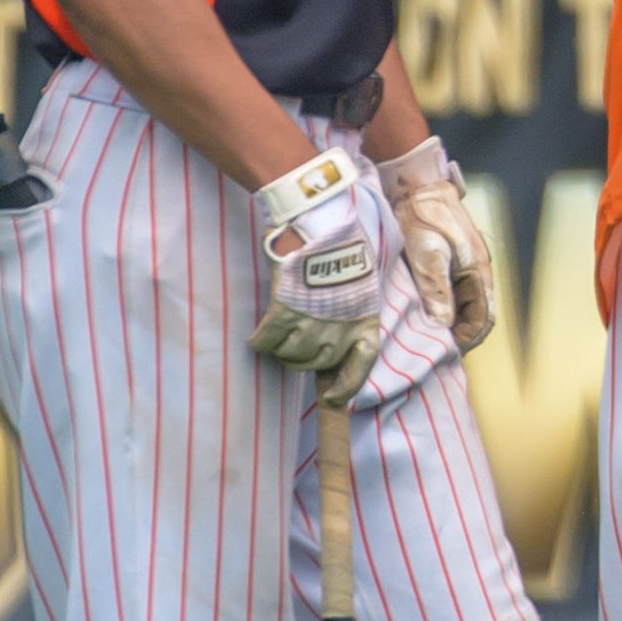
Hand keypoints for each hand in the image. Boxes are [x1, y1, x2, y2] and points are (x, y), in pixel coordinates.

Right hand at [249, 148, 382, 404]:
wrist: (323, 221)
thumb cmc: (342, 246)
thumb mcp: (360, 281)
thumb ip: (352, 309)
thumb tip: (340, 329)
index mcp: (365, 319)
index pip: (362, 365)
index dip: (347, 386)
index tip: (336, 399)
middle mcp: (342, 326)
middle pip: (316, 363)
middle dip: (302, 360)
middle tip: (293, 346)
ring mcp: (313, 320)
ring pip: (290, 354)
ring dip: (281, 350)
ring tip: (277, 336)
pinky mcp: (286, 310)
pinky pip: (267, 340)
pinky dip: (259, 342)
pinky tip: (256, 338)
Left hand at [375, 136, 495, 350]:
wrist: (414, 184)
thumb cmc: (422, 216)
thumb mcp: (428, 254)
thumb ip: (437, 290)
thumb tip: (444, 325)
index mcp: (478, 270)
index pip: (484, 317)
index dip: (469, 338)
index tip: (447, 350)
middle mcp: (475, 270)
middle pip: (475, 313)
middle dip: (458, 333)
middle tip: (433, 348)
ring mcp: (463, 265)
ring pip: (462, 304)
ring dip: (448, 321)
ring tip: (425, 335)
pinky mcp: (448, 261)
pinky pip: (450, 292)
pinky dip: (440, 306)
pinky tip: (422, 312)